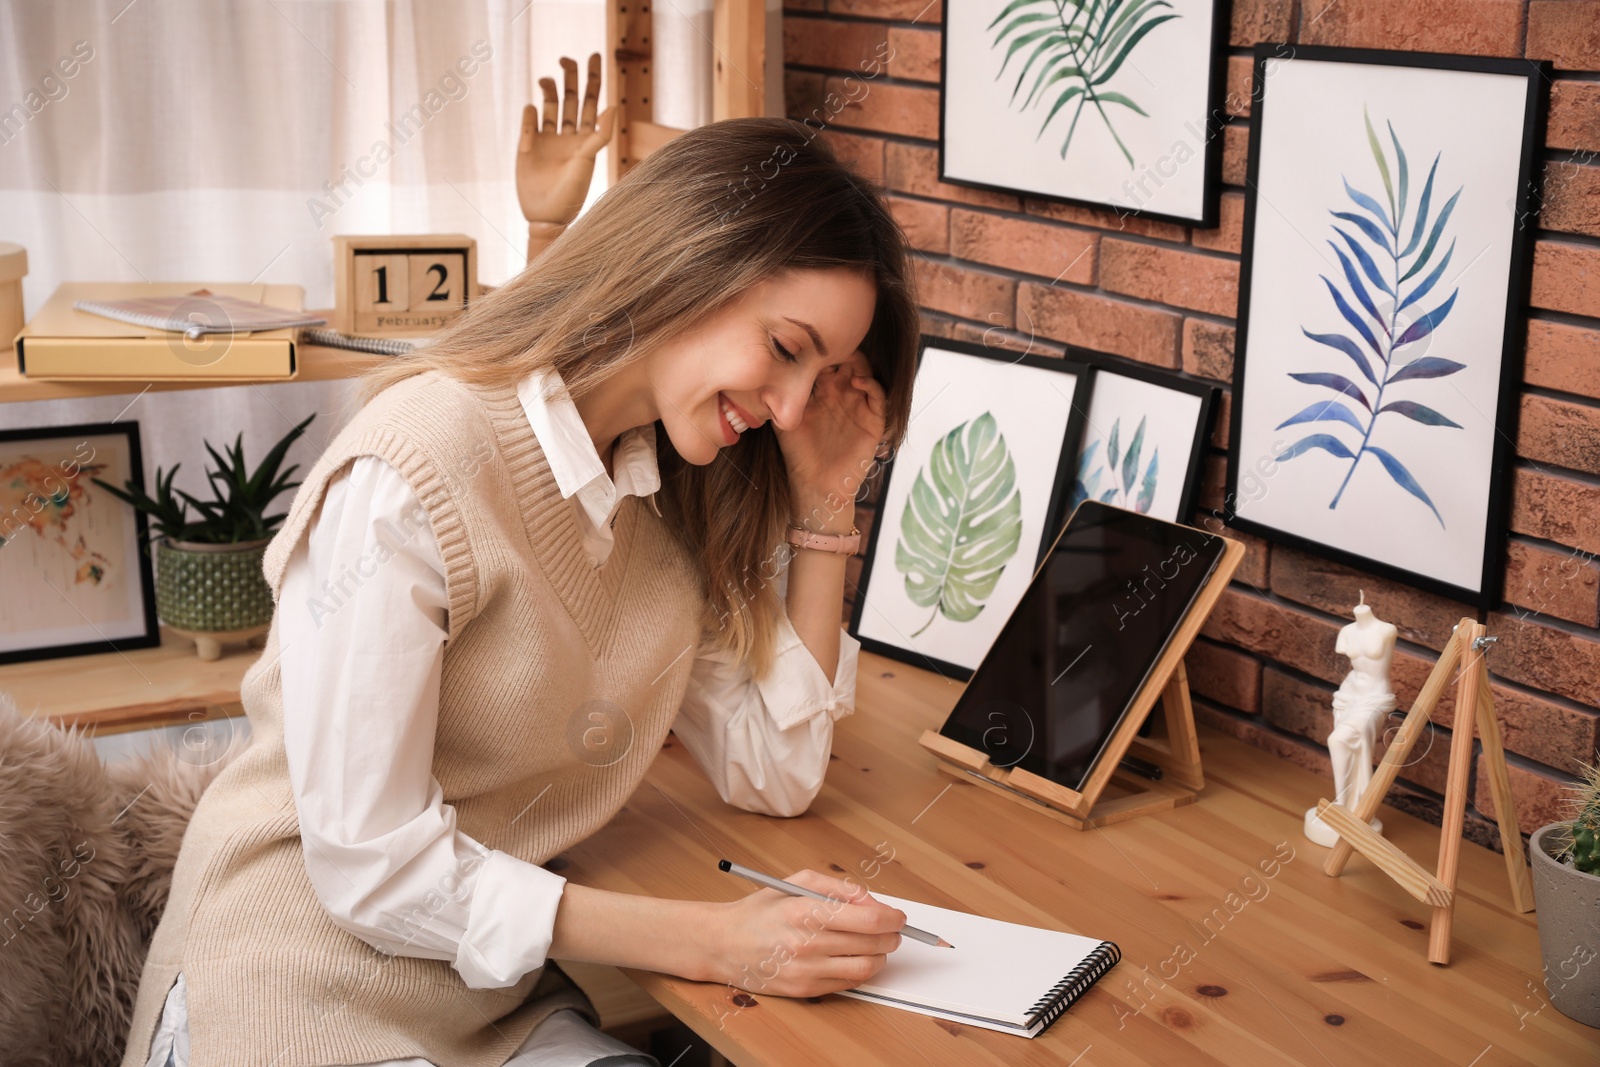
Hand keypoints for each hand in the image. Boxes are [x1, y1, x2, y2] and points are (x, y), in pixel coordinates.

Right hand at [517, 53, 616, 226]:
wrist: (546, 214)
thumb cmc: (572, 192)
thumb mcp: (589, 160)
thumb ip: (600, 133)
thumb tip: (613, 104)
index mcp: (586, 137)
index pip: (592, 101)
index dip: (593, 78)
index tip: (594, 54)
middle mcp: (568, 135)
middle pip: (570, 98)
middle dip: (570, 77)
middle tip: (567, 59)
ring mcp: (548, 139)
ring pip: (549, 105)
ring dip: (548, 89)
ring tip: (546, 80)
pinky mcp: (528, 145)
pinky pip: (529, 121)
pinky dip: (530, 113)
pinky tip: (532, 112)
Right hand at [703, 869, 904, 996]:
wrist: (724, 943)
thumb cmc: (761, 910)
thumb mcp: (796, 882)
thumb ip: (838, 887)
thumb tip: (872, 901)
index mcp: (805, 912)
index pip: (868, 920)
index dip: (892, 918)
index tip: (899, 916)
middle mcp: (807, 944)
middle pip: (872, 944)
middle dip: (892, 935)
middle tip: (894, 929)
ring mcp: (806, 970)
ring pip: (866, 967)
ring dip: (881, 955)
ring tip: (877, 944)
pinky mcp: (805, 990)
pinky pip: (849, 983)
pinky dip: (861, 970)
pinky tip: (856, 957)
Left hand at [775, 350, 887, 524]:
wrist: (816, 485)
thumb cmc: (799, 455)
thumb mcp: (783, 419)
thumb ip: (778, 395)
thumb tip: (764, 368)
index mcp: (821, 391)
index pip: (825, 361)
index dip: (819, 350)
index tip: (809, 342)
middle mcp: (842, 395)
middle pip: (847, 361)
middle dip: (840, 350)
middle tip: (830, 343)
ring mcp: (859, 405)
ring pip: (865, 372)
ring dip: (857, 362)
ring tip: (845, 358)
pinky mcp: (873, 421)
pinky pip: (878, 395)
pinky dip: (871, 383)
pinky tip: (857, 381)